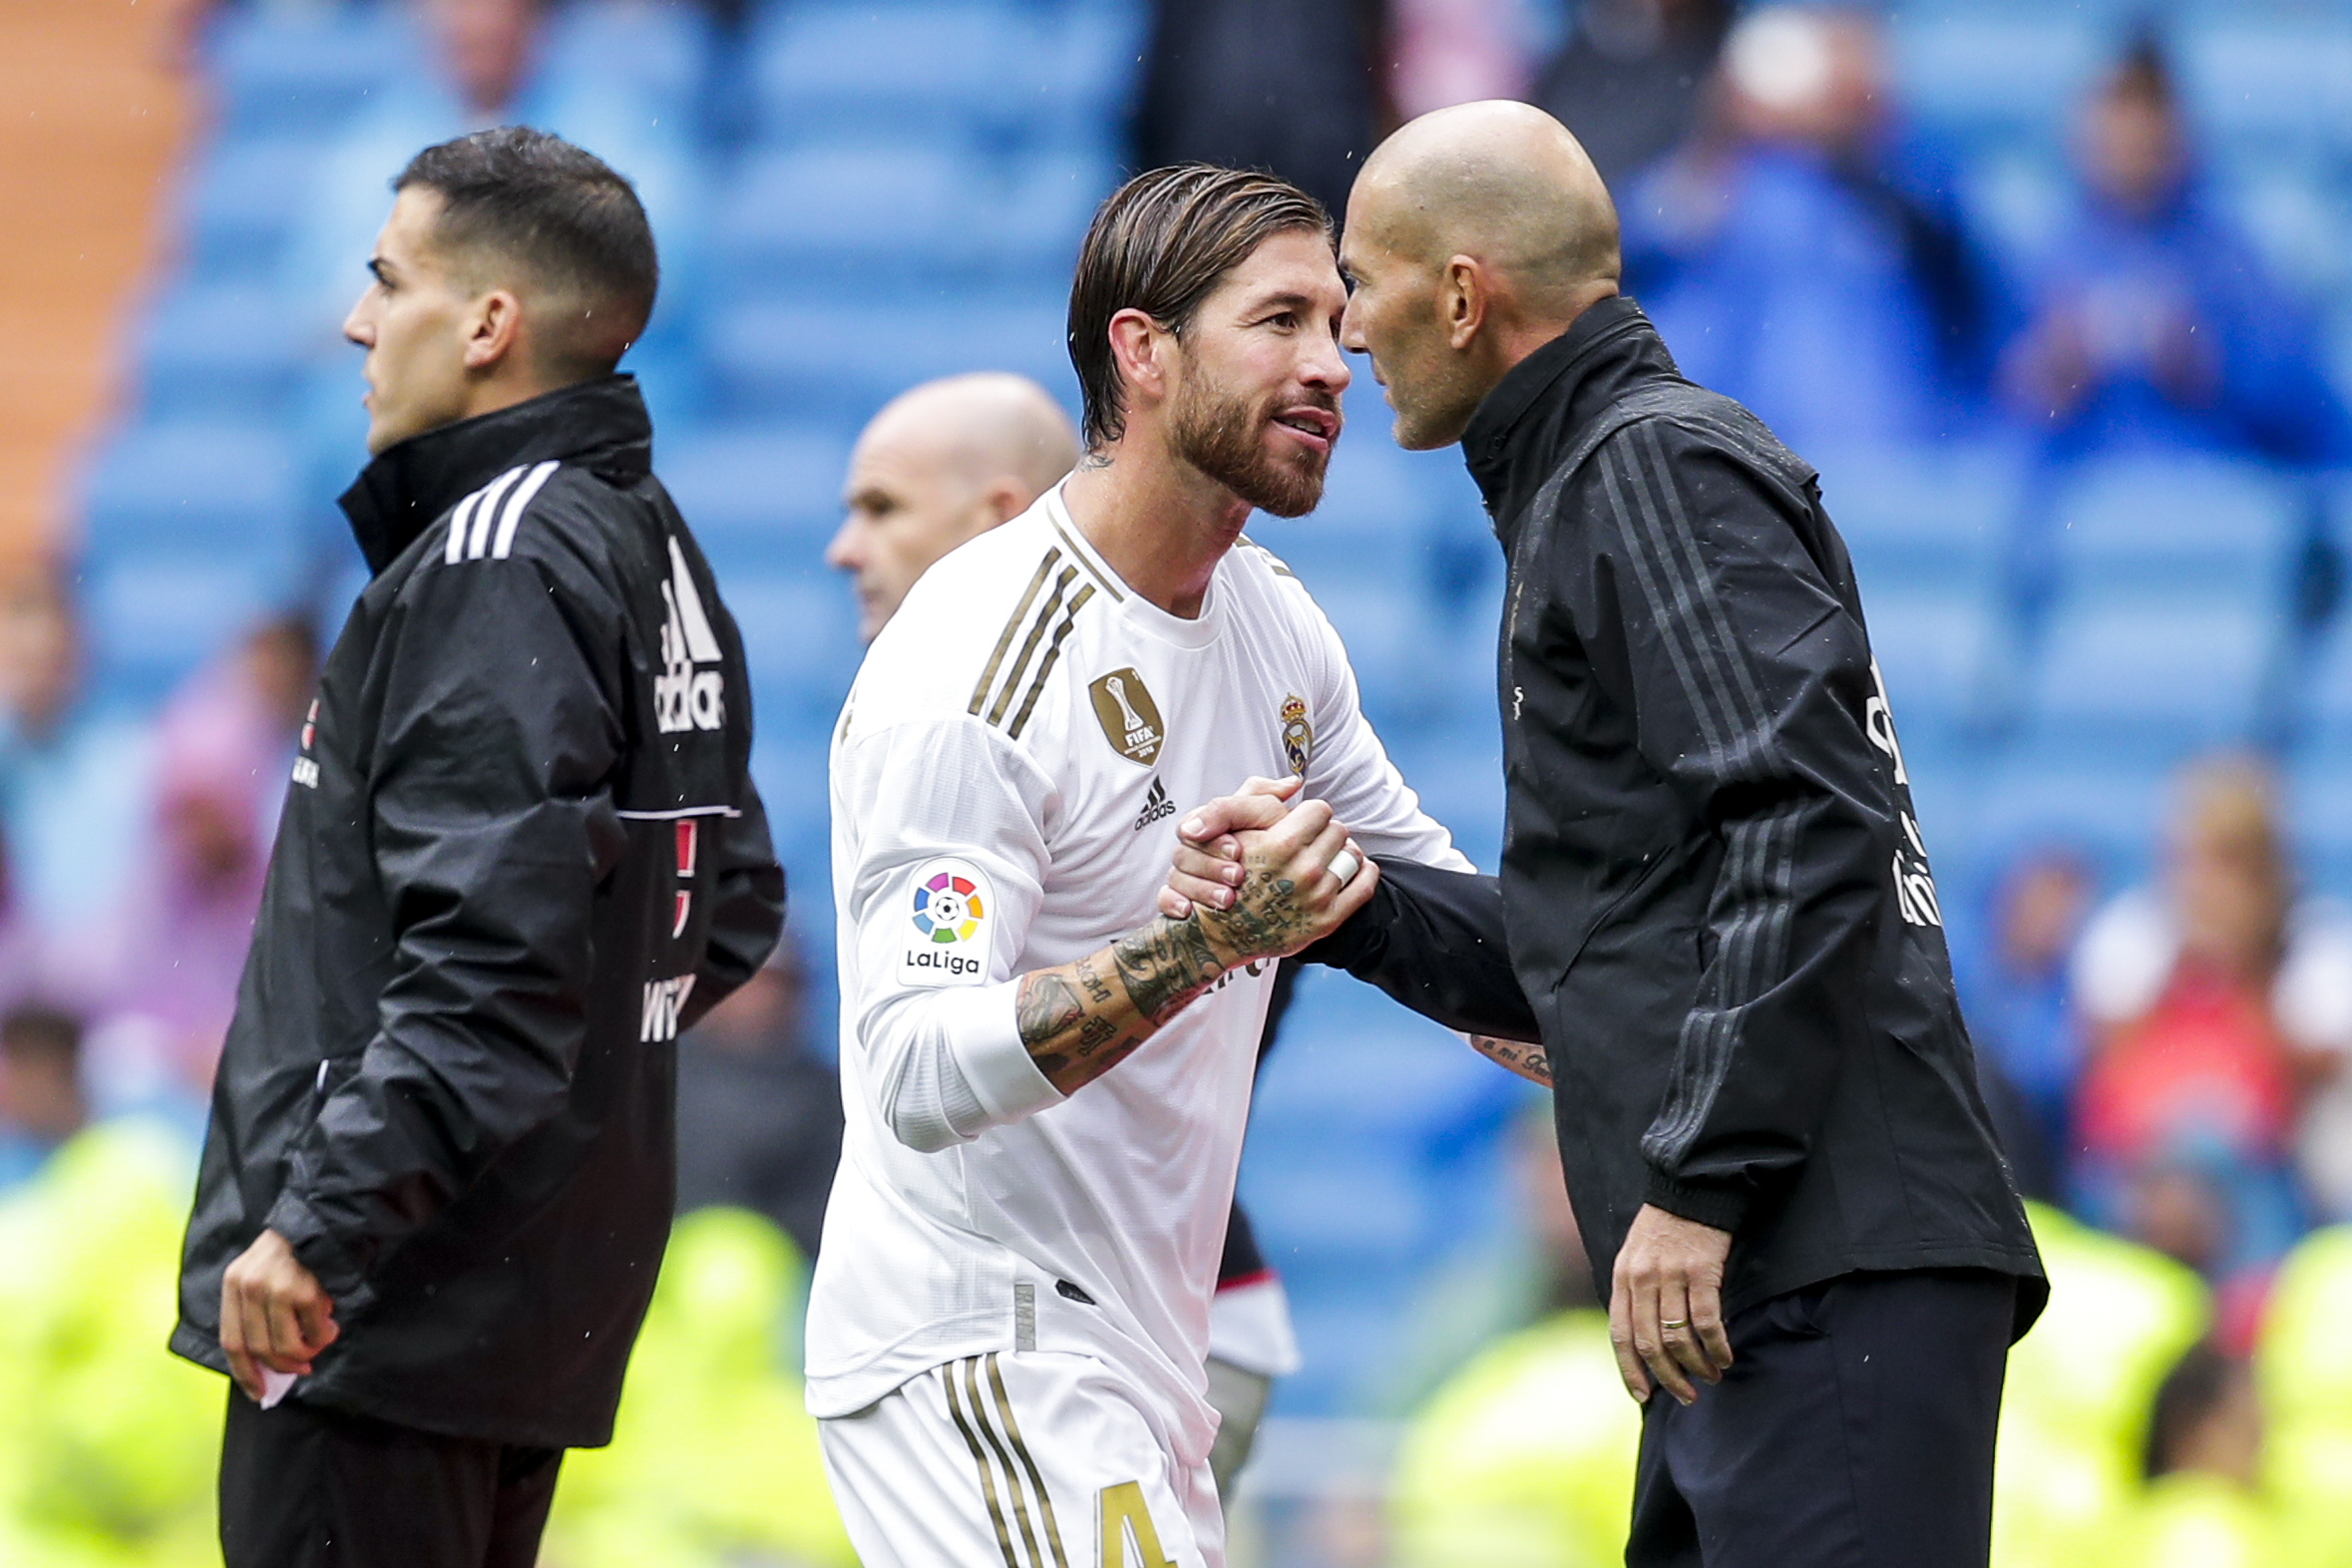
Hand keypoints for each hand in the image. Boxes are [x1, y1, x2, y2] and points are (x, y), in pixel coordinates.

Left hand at [220, 1229, 338, 1400]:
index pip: (231, 1339)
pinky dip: (324, 1337)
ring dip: (306, 1353)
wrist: (329, 1217)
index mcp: (234, 1282)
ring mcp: (274, 1287)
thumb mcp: (264, 1272)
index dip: (244, 1372)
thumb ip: (260, 1310)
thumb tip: (271, 1362)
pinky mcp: (303, 1289)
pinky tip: (331, 1325)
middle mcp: (248, 1285)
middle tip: (302, 1368)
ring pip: (285, 1345)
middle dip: (282, 1365)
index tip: (259, 1391)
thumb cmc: (299, 1250)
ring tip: (321, 1341)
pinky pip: (313, 1332)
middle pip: (257, 1348)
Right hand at [1157, 776, 1297, 918]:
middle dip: (1209, 866)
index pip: (1193, 825)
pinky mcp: (1182, 900)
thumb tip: (1291, 783)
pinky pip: (1164, 900)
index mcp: (1209, 824)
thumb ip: (1271, 798)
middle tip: (1237, 876)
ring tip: (1227, 899)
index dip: (1213, 839)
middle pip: (1182, 853)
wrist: (1277, 889)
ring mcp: (1187, 875)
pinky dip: (1173, 903)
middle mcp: (1195, 848)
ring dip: (1200, 888)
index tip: (1238, 850)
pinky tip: (1189, 911)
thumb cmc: (1273, 845)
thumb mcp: (1270, 818)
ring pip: (1175, 878)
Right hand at [1190, 794, 1378, 965]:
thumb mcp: (1231, 829)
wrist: (1220, 932)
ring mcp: (1317, 897)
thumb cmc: (1223, 878)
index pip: (1319, 810)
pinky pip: (1364, 886)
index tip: (1300, 823)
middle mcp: (1302, 871)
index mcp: (1281, 844)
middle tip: (1310, 843)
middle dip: (1324, 833)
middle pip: (1338, 831)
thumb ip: (1258, 797)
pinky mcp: (1327, 920)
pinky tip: (1352, 871)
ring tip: (1325, 858)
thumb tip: (1294, 783)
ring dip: (1342, 853)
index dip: (1308, 815)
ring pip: (1352, 855)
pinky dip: (1364, 873)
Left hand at [1608, 1203, 1733, 1406]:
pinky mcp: (1701, 1271)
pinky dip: (1716, 1346)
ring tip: (1711, 1377)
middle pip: (1649, 1343)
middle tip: (1687, 1396)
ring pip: (1678, 1337)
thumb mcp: (1635, 1256)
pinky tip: (1725, 1357)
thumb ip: (1634, 1293)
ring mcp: (1671, 1275)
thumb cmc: (1665, 1226)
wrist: (1691, 1188)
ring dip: (1696, 1366)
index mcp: (1622, 1277)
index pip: (1620, 1335)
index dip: (1630, 1370)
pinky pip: (1706, 1322)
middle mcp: (1642, 1279)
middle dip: (1668, 1377)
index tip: (1643, 1396)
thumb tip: (1642, 1339)